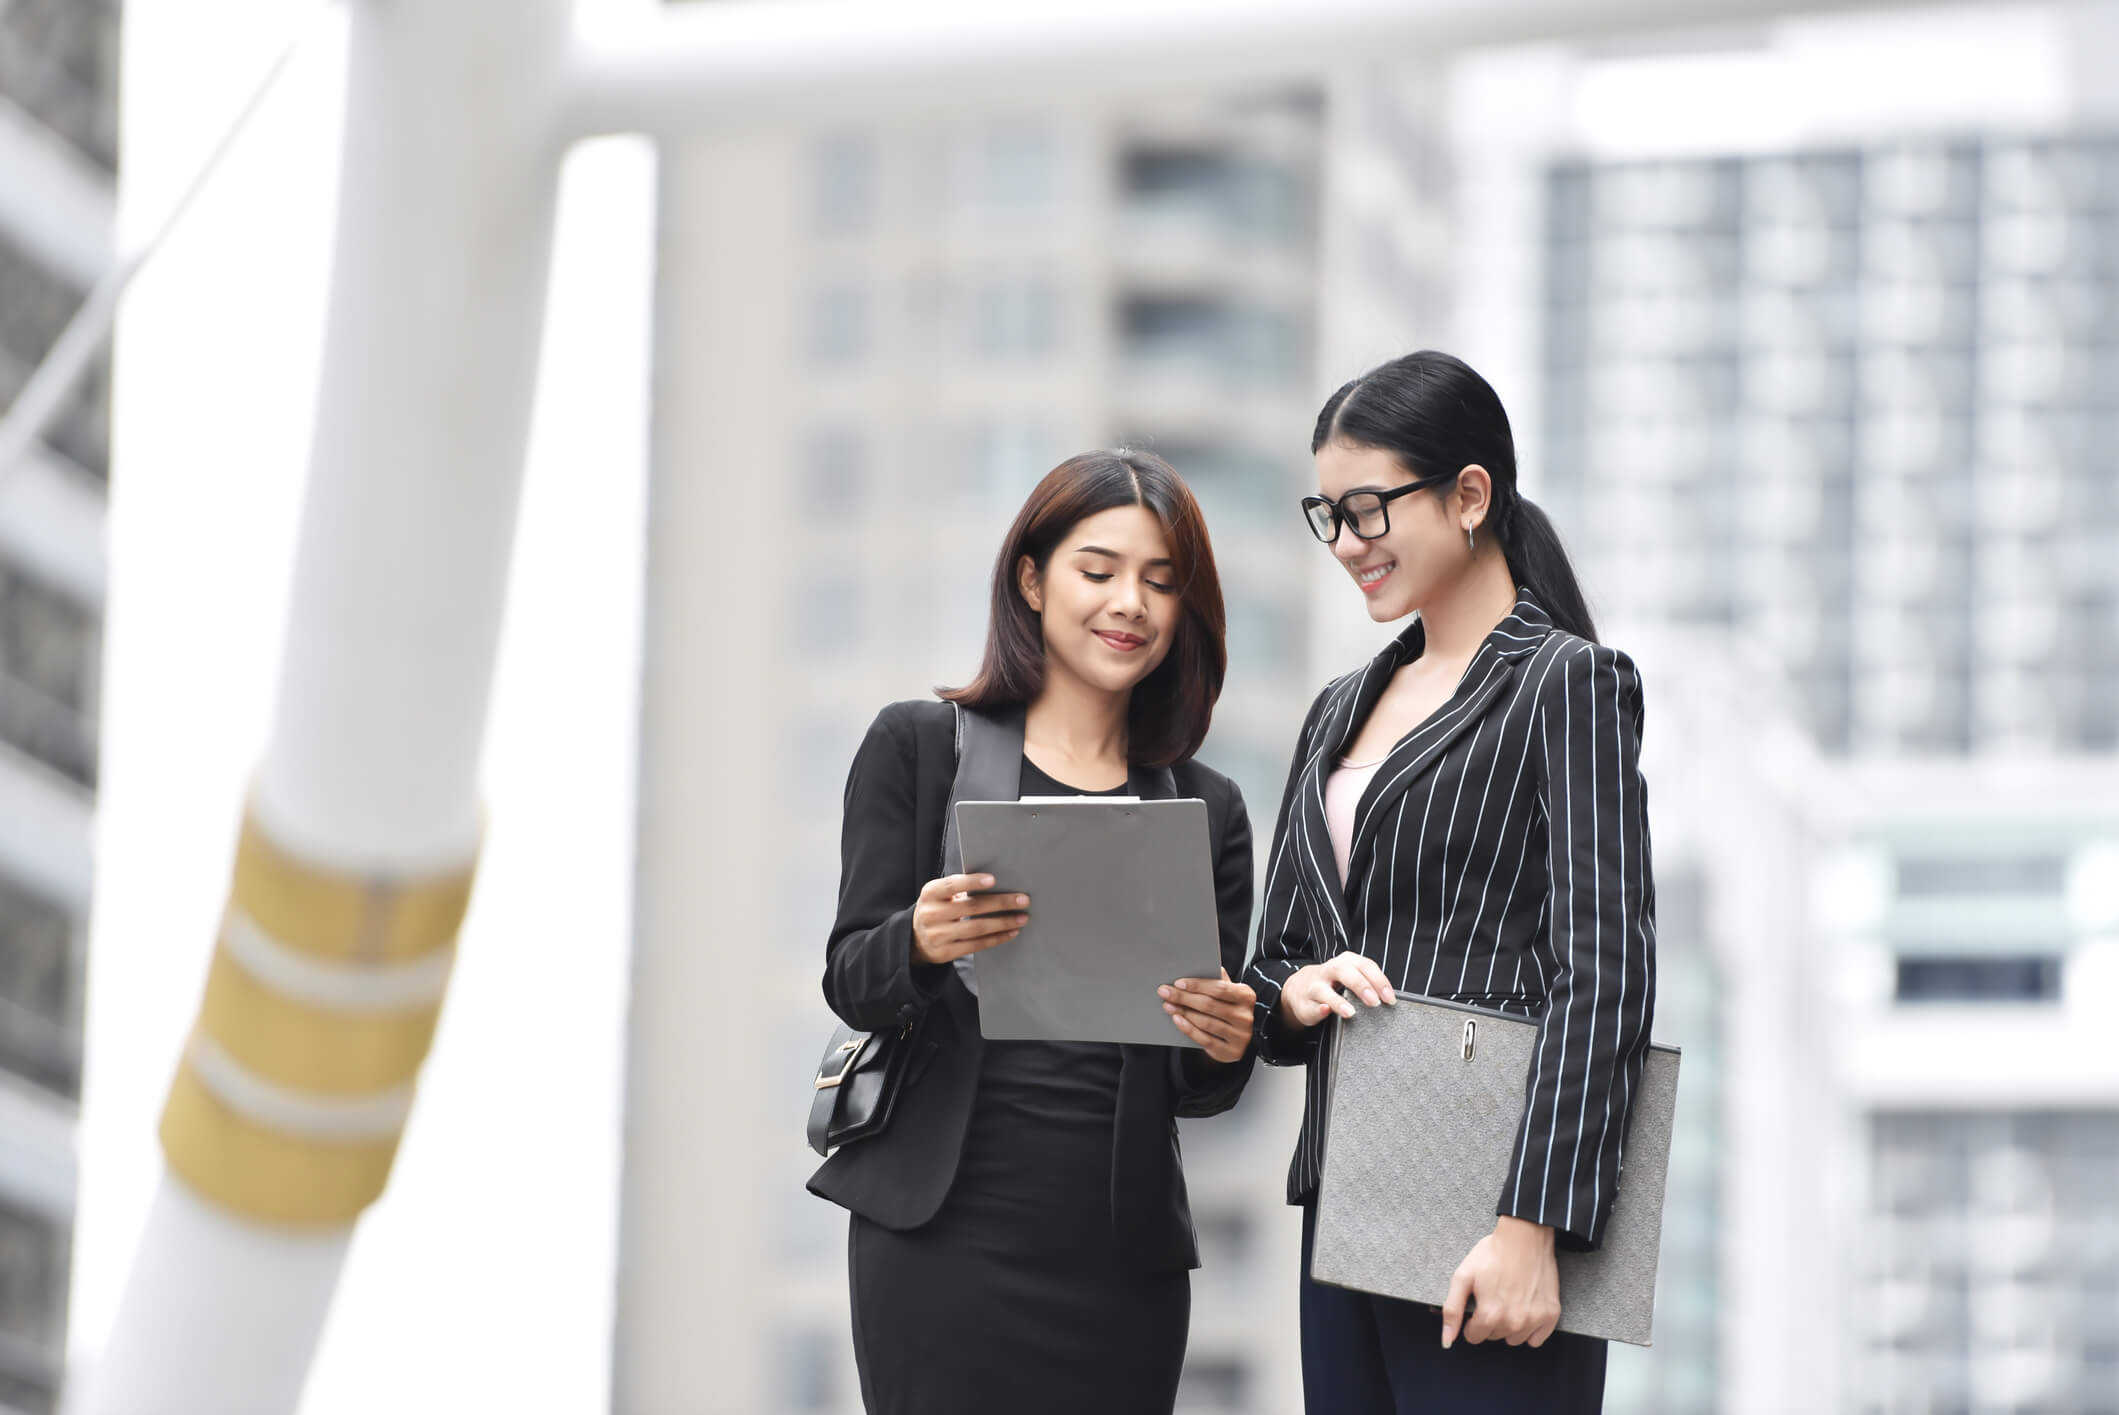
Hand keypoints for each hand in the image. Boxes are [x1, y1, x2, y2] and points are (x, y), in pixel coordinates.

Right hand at [911, 874, 1028, 965]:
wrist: (915, 939)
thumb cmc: (937, 909)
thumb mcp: (939, 895)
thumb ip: (959, 889)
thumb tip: (997, 884)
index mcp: (930, 894)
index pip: (952, 885)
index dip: (972, 882)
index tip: (993, 880)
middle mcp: (932, 914)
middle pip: (971, 907)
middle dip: (1000, 903)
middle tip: (1023, 900)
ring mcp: (938, 935)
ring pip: (976, 928)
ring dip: (1003, 922)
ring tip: (1021, 918)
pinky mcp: (945, 953)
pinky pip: (976, 945)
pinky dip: (996, 938)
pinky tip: (1011, 932)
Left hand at [1159, 969, 1255, 1062]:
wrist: (1238, 1038)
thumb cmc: (1229, 1009)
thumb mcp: (1228, 993)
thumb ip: (1216, 980)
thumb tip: (1194, 968)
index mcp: (1246, 996)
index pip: (1220, 988)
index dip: (1197, 985)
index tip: (1178, 983)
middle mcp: (1245, 1016)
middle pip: (1209, 1005)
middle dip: (1184, 997)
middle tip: (1165, 992)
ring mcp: (1240, 1036)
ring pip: (1206, 1023)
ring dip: (1184, 1013)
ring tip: (1169, 1006)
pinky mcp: (1231, 1051)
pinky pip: (1205, 1039)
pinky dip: (1189, 1029)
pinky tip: (1177, 1020)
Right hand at [1275, 951, 1395, 1029]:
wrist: (1300, 988)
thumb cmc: (1333, 983)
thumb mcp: (1351, 976)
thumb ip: (1370, 984)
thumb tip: (1389, 998)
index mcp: (1346, 962)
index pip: (1365, 966)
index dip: (1379, 981)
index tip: (1390, 998)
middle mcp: (1330, 970)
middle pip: (1346, 973)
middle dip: (1362, 986)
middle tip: (1375, 1002)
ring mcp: (1315, 986)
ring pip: (1325, 991)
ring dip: (1338, 1001)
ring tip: (1351, 1012)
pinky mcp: (1304, 1002)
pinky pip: (1311, 1006)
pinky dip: (1319, 1009)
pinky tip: (1325, 1011)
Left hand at [1441, 1217, 1560, 1348]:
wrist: (1525, 1237)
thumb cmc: (1493, 1254)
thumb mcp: (1463, 1277)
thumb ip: (1452, 1311)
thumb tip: (1447, 1341)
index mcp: (1490, 1315)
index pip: (1474, 1336)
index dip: (1471, 1321)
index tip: (1477, 1304)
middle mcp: (1514, 1323)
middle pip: (1494, 1337)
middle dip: (1489, 1321)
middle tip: (1493, 1296)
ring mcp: (1534, 1320)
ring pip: (1514, 1339)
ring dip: (1509, 1325)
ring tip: (1509, 1300)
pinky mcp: (1551, 1315)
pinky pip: (1536, 1339)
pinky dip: (1530, 1329)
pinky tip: (1525, 1308)